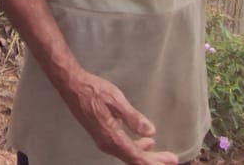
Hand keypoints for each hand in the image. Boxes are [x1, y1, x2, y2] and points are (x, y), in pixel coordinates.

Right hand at [58, 69, 178, 164]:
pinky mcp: (102, 135)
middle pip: (133, 159)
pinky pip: (122, 148)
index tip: (171, 160)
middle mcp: (107, 143)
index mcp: (111, 137)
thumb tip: (151, 132)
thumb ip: (133, 118)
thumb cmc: (94, 90)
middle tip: (171, 159)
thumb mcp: (117, 100)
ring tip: (160, 152)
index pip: (137, 157)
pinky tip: (144, 141)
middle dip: (153, 161)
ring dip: (145, 155)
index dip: (155, 161)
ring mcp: (103, 140)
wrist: (72, 87)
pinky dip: (135, 148)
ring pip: (128, 155)